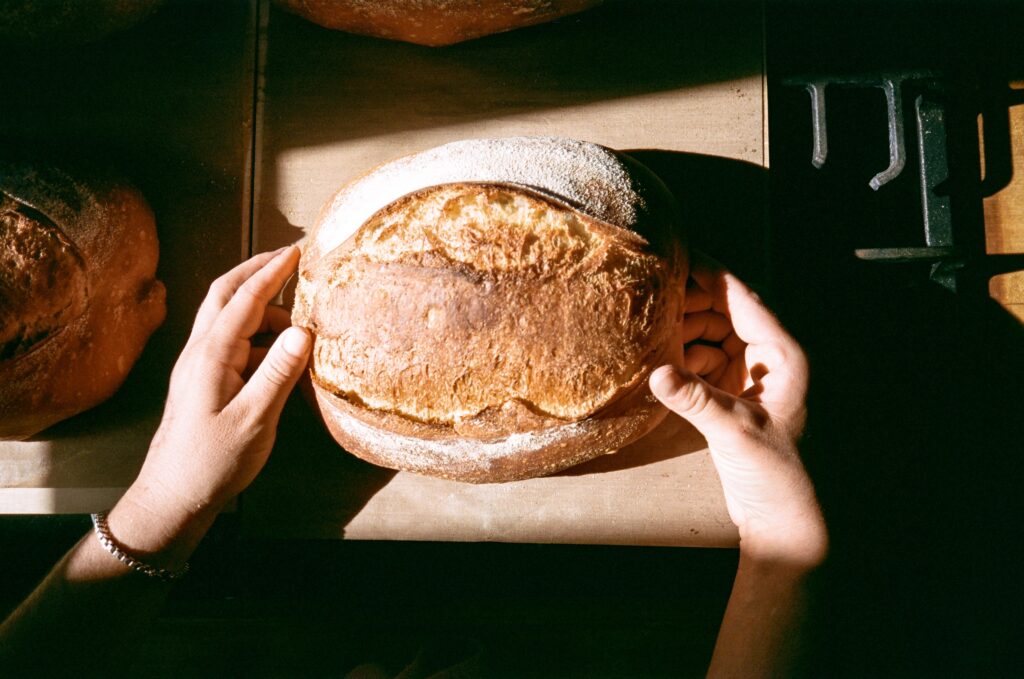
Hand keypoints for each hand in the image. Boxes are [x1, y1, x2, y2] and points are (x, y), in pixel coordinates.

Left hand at [125, 246, 310, 532]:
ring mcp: (199, 365)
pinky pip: (232, 341)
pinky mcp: (204, 380)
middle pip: (225, 294)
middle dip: (256, 270)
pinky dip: (258, 333)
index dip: (272, 272)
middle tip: (288, 257)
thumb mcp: (255, 420)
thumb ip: (279, 373)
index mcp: (212, 355)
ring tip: (298, 316)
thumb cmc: (212, 463)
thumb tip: (304, 330)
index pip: (245, 299)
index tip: (296, 251)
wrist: (172, 495)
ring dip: (260, 305)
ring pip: (228, 317)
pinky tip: (281, 351)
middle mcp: (201, 351)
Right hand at [649, 255, 825, 565]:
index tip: (678, 256)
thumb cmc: (773, 470)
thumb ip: (696, 399)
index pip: (743, 298)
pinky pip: (701, 360)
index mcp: (780, 354)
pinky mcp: (730, 394)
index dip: (710, 275)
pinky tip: (658, 361)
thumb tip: (656, 372)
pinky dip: (681, 357)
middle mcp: (766, 357)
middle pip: (722, 312)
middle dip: (688, 304)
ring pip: (708, 335)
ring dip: (681, 331)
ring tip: (648, 329)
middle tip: (650, 297)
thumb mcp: (734, 430)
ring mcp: (747, 374)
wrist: (777, 514)